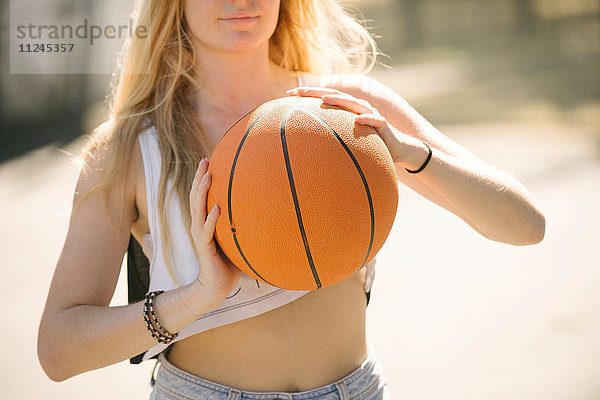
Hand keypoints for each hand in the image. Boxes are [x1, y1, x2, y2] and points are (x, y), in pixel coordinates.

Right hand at [189, 158, 241, 304]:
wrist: (216, 287)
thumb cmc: (228, 263)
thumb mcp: (235, 239)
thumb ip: (242, 224)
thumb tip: (265, 211)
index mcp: (204, 222)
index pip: (201, 196)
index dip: (203, 178)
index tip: (209, 159)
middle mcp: (199, 226)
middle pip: (195, 197)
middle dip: (200, 177)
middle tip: (205, 160)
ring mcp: (200, 236)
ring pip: (198, 210)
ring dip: (202, 192)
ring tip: (208, 176)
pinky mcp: (204, 249)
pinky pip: (206, 232)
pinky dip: (211, 220)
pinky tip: (216, 208)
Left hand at [287, 87, 427, 168]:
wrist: (399, 149)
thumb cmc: (371, 145)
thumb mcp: (347, 142)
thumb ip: (332, 140)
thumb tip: (307, 149)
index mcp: (347, 110)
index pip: (324, 98)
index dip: (308, 94)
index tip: (288, 93)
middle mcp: (357, 108)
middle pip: (334, 95)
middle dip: (316, 92)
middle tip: (297, 91)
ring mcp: (370, 114)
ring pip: (353, 104)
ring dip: (339, 101)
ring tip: (323, 100)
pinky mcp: (383, 125)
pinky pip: (375, 120)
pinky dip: (368, 119)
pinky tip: (358, 120)